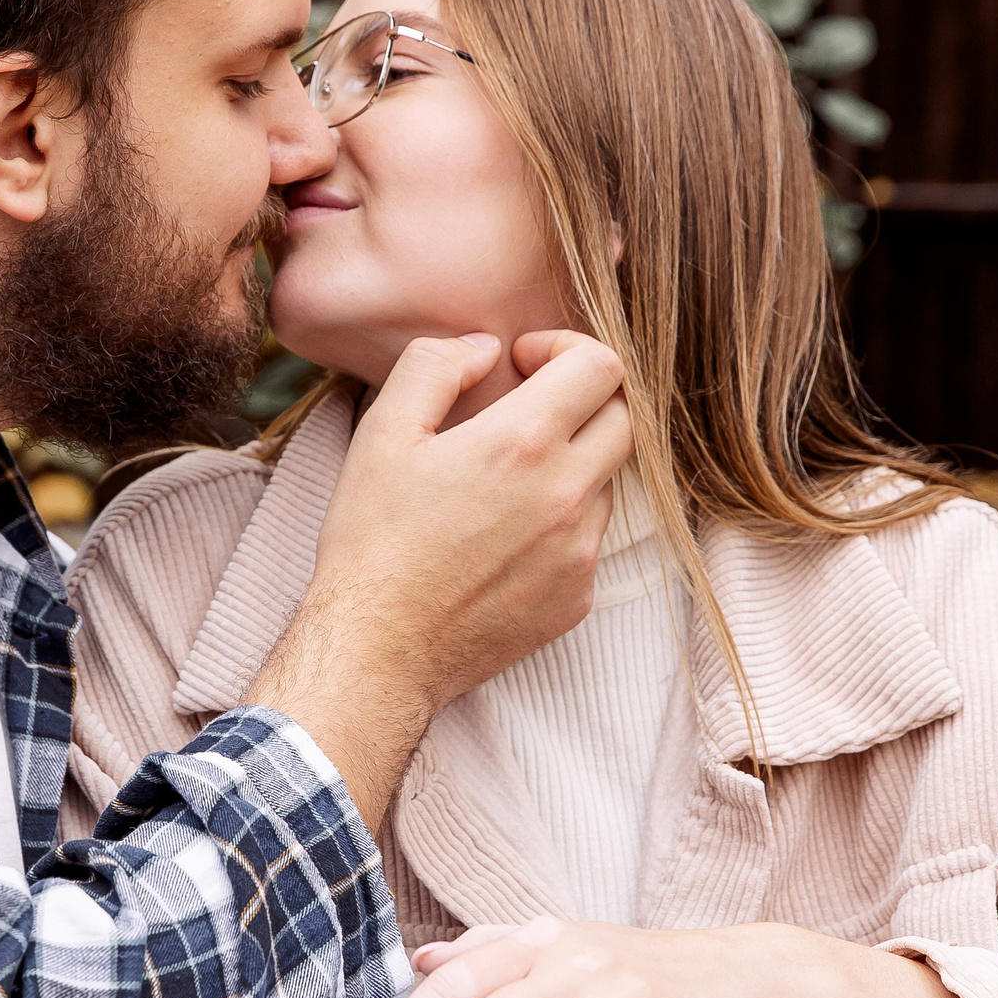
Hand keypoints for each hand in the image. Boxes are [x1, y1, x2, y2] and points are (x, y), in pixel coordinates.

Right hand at [248, 330, 629, 827]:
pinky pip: (591, 538)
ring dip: (573, 462)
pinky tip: (505, 535)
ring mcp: (581, 550)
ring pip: (609, 479)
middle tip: (529, 408)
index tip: (526, 363)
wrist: (378, 650)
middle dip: (582, 399)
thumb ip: (435, 366)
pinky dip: (562, 521)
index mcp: (524, 443)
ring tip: (507, 480)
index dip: (566, 347)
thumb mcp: (383, 433)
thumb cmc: (372, 540)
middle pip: (624, 417)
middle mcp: (568, 494)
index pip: (601, 366)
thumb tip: (486, 349)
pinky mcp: (578, 596)